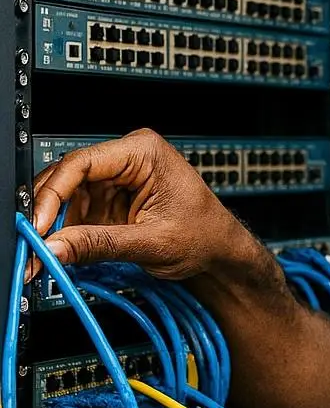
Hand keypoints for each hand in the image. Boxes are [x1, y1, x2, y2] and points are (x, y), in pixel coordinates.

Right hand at [31, 128, 255, 279]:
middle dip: (47, 213)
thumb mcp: (152, 242)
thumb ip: (100, 244)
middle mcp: (127, 158)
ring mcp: (117, 178)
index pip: (82, 162)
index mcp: (144, 151)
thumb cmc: (205, 235)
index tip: (37, 224)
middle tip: (31, 245)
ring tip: (42, 256)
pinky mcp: (111, 200)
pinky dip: (64, 232)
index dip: (53, 193)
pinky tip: (59, 251)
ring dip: (53, 227)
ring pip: (67, 197)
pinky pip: (77, 212)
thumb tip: (55, 247)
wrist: (220, 252)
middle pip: (67, 178)